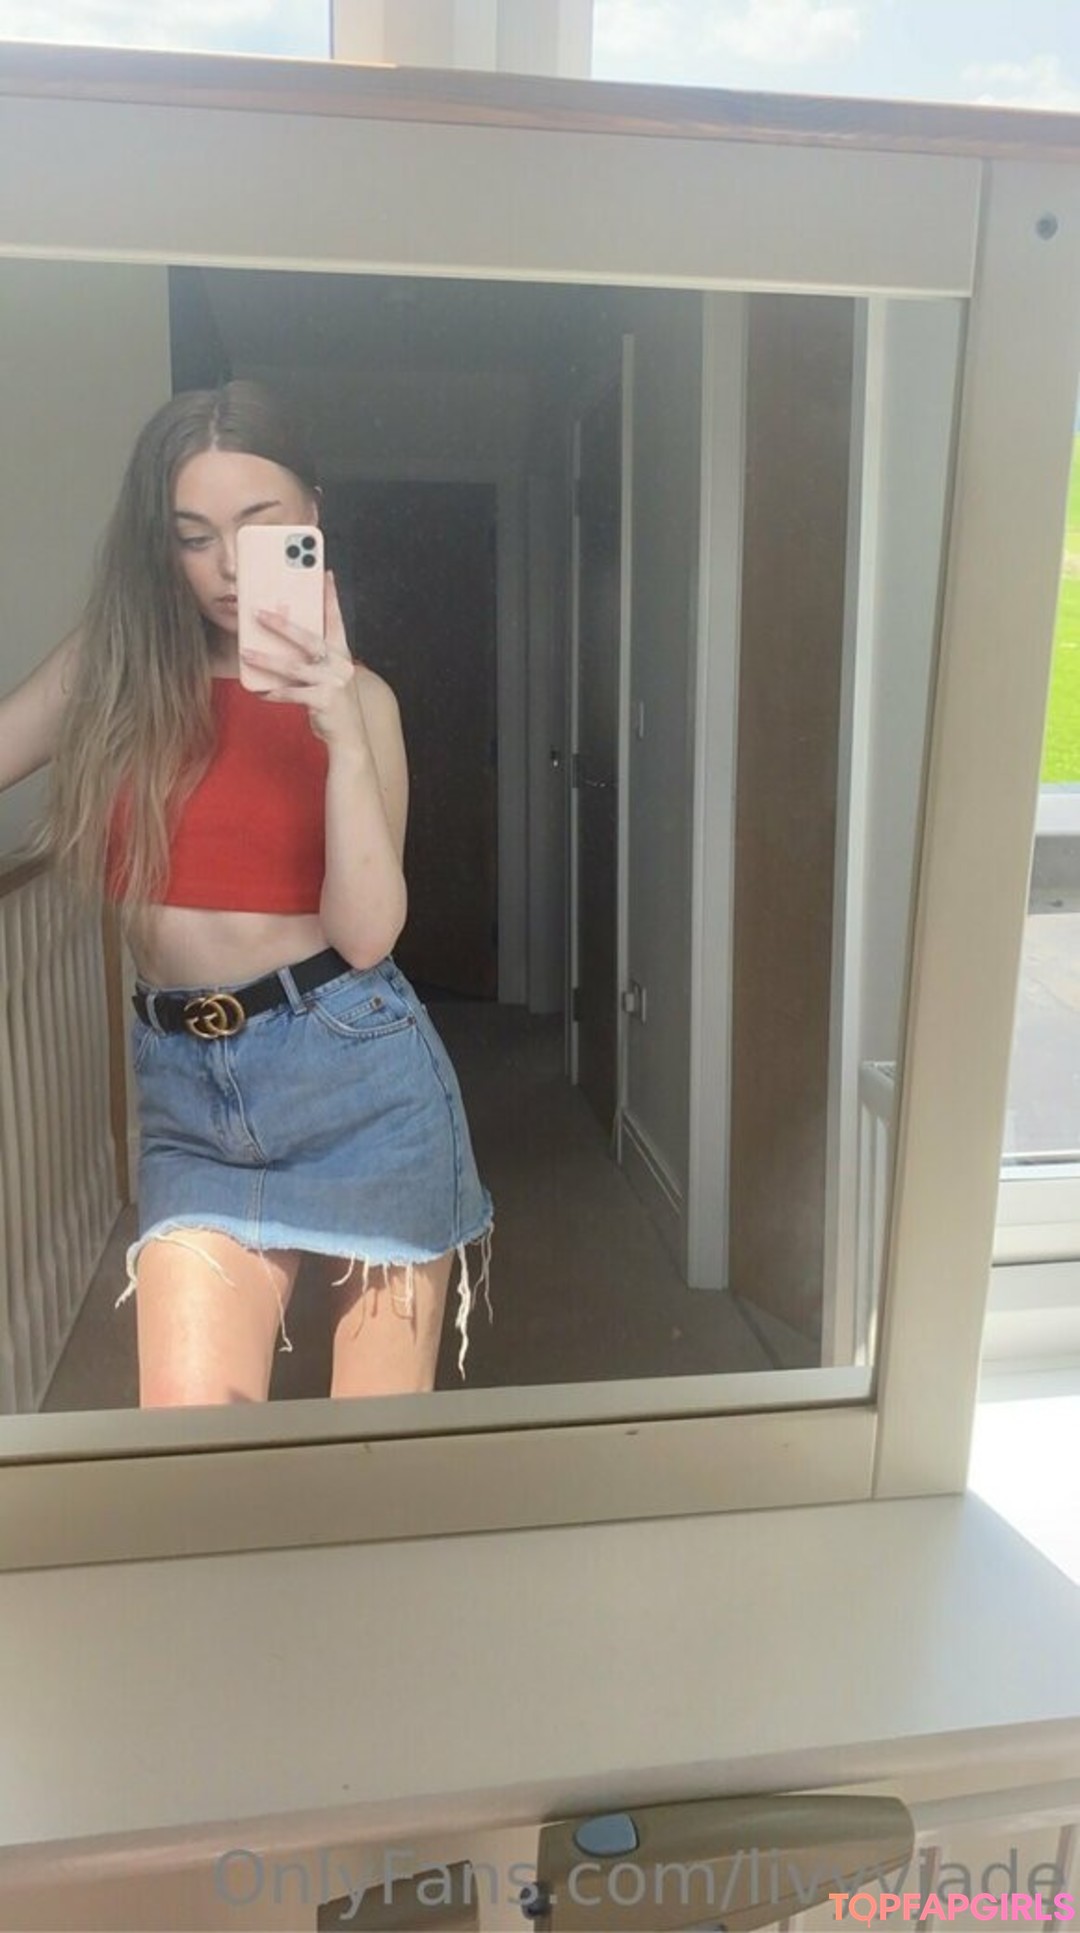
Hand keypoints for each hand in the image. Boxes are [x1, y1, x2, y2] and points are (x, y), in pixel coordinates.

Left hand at [241, 572, 370, 750]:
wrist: (349, 736)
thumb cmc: (332, 701)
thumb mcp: (325, 674)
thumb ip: (310, 658)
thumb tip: (279, 640)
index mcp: (341, 653)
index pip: (336, 619)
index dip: (331, 596)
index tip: (325, 573)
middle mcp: (340, 664)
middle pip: (308, 639)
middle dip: (283, 624)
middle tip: (259, 613)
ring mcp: (333, 682)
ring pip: (294, 667)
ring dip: (267, 660)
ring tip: (246, 653)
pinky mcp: (324, 700)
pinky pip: (292, 694)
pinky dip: (274, 693)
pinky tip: (260, 692)